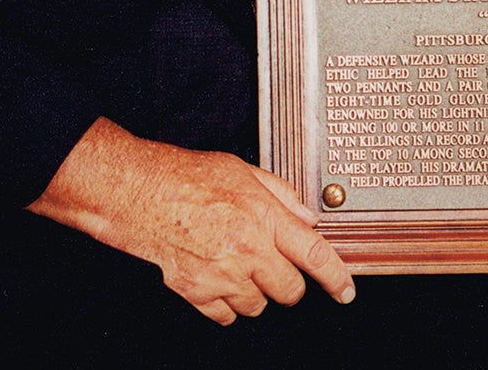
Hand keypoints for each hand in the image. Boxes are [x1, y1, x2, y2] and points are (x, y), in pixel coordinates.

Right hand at [26, 117, 355, 324]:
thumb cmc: (188, 177)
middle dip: (288, 282)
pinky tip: (216, 276)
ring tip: (236, 262)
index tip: (345, 290)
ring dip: (255, 291)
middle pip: (290, 291)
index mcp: (263, 217)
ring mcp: (223, 276)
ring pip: (259, 306)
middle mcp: (247, 250)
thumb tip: (307, 217)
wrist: (142, 193)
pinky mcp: (198, 293)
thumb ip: (281, 195)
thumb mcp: (242, 171)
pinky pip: (227, 316)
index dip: (337, 278)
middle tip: (272, 264)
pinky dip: (226, 303)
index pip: (315, 255)